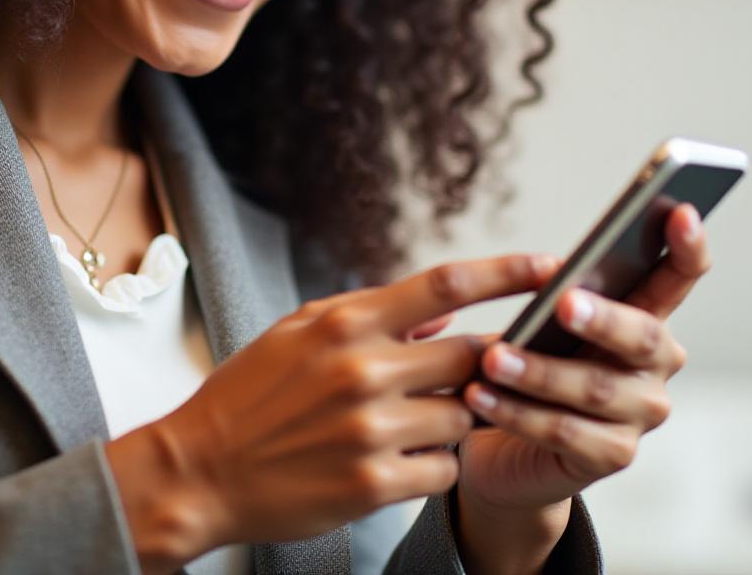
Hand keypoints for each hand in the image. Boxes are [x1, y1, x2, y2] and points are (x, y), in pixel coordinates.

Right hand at [109, 252, 559, 565]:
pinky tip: (398, 461)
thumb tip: (438, 312)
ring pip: (463, 417)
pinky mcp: (373, 486)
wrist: (198, 472)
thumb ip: (369, 315)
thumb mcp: (298, 332)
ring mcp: (371, 431)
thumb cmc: (249, 397)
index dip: (510, 272)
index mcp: (347, 323)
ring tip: (411, 423)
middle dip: (484, 364)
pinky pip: (443, 470)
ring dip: (454, 419)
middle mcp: (364, 371)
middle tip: (475, 373)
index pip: (448, 284)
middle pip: (473, 356)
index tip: (553, 267)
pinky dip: (433, 466)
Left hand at [457, 202, 712, 514]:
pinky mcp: (613, 455)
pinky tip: (480, 397)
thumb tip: (553, 274)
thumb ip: (564, 297)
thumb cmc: (535, 366)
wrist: (511, 448)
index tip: (680, 210)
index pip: (681, 275)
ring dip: (539, 372)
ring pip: (595, 388)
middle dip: (603, 318)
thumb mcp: (548, 325)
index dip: (688, 245)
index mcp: (647, 316)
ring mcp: (640, 413)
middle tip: (564, 302)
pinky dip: (517, 412)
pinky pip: (564, 431)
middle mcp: (657, 365)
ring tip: (492, 357)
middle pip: (641, 336)